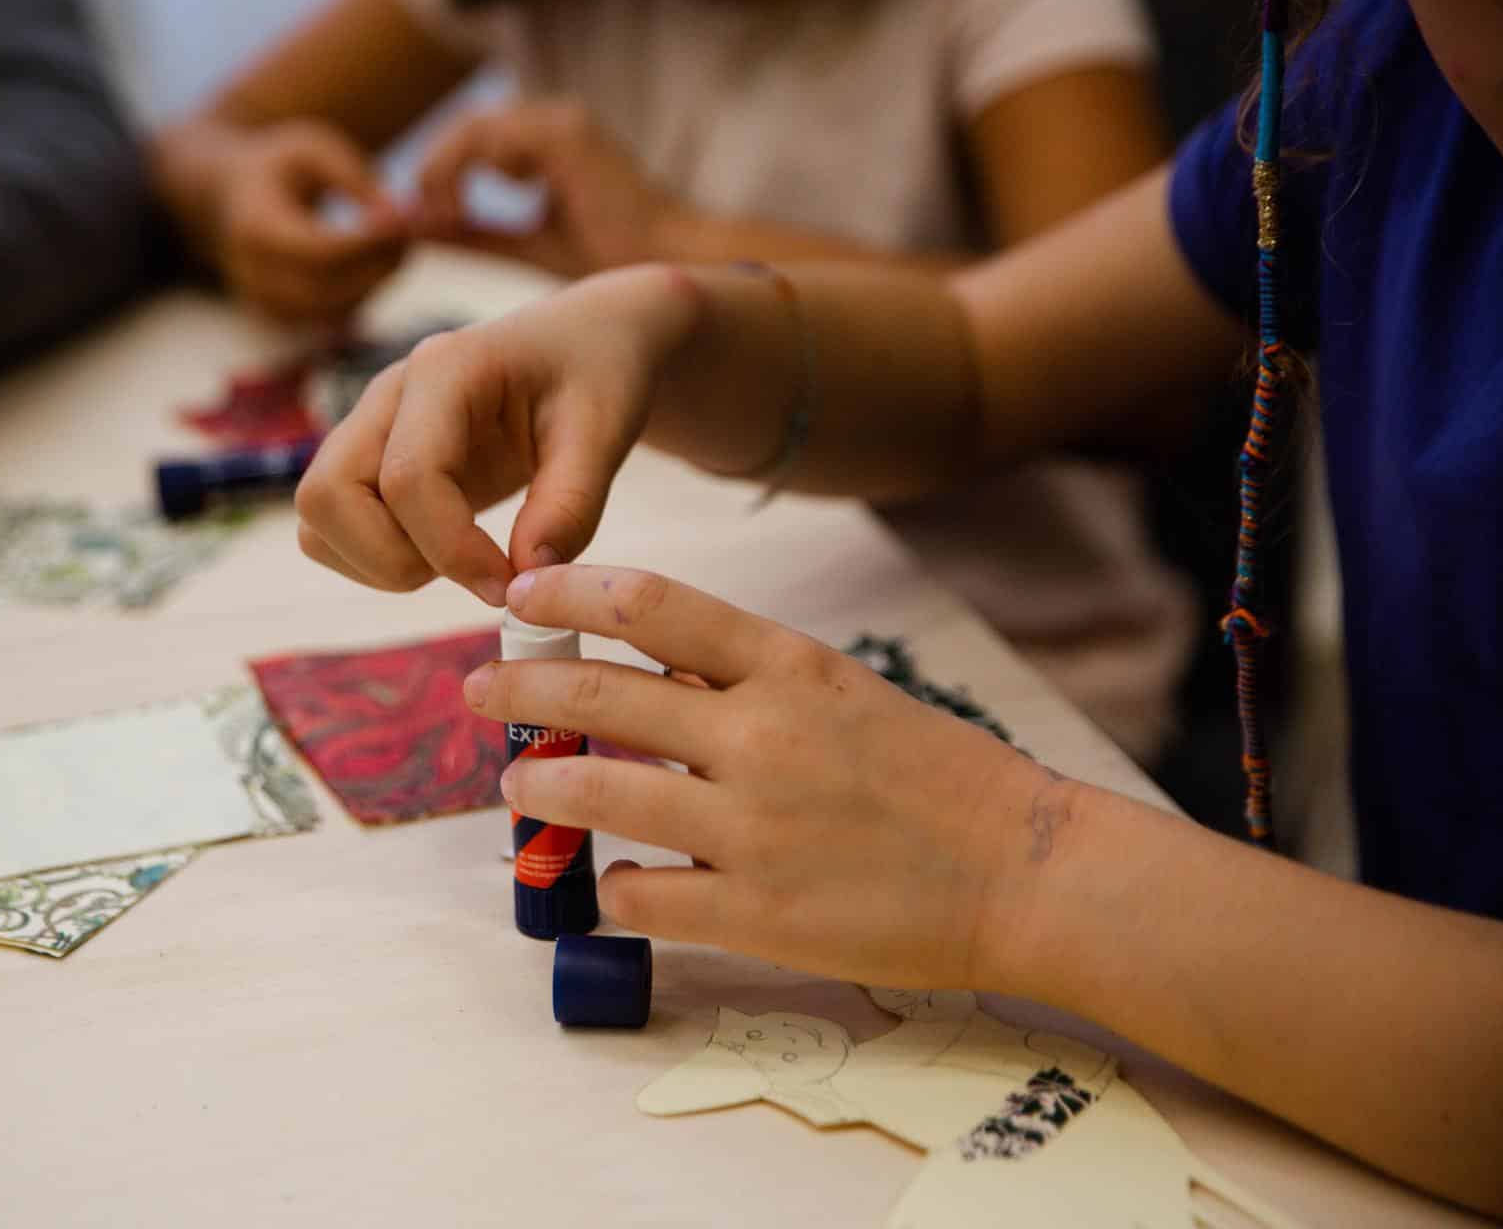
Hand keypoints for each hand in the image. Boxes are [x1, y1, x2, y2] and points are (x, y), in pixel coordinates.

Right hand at [210, 122, 408, 321]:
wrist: (229, 196)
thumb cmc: (279, 165)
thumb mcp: (311, 148)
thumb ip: (354, 176)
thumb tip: (397, 216)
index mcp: (254, 227)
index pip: (320, 250)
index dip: (369, 242)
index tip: (406, 219)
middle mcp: (253, 274)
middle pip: (331, 288)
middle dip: (381, 265)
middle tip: (413, 234)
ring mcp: (265, 304)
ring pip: (338, 310)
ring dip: (378, 282)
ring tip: (399, 244)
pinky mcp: (282, 320)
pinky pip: (334, 319)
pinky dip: (364, 295)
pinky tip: (379, 263)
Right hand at [294, 267, 693, 603]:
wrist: (587, 344)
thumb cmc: (598, 376)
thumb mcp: (606, 431)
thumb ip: (572, 504)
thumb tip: (525, 577)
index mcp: (445, 369)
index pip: (407, 476)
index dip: (450, 549)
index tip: (509, 585)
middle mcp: (390, 392)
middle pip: (327, 495)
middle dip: (393, 560)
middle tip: (477, 573)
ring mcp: (371, 423)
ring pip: (317, 515)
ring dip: (378, 562)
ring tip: (462, 561)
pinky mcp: (371, 455)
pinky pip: (331, 524)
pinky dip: (372, 558)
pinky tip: (444, 553)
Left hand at [413, 98, 680, 277]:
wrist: (666, 263)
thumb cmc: (611, 259)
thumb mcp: (525, 245)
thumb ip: (474, 235)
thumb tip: (414, 229)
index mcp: (547, 141)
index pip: (473, 136)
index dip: (439, 172)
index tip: (427, 219)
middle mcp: (554, 122)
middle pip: (466, 124)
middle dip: (435, 169)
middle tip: (430, 217)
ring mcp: (561, 123)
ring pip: (474, 126)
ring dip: (448, 169)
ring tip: (448, 215)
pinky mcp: (566, 136)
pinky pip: (495, 137)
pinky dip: (472, 169)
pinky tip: (481, 205)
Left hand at [462, 564, 1058, 988]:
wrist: (1026, 870)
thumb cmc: (938, 776)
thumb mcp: (845, 691)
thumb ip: (747, 679)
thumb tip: (644, 667)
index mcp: (789, 667)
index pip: (650, 604)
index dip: (566, 589)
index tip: (520, 592)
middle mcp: (761, 736)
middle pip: (599, 692)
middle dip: (519, 685)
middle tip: (476, 687)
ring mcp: (754, 829)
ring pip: (597, 793)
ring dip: (541, 784)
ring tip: (521, 783)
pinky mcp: (757, 914)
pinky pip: (640, 895)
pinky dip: (612, 886)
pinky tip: (613, 881)